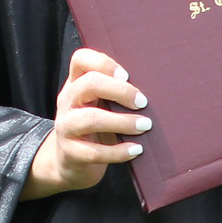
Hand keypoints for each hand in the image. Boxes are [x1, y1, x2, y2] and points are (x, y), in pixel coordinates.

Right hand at [21, 49, 148, 200]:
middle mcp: (67, 102)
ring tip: (145, 126)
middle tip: (143, 102)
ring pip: (91, 119)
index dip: (103, 62)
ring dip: (123, 122)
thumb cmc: (94, 128)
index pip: (80, 59)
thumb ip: (114, 93)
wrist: (69, 163)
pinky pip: (94, 152)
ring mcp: (66, 127)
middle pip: (89, 84)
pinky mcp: (70, 153)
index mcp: (75, 84)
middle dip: (120, 91)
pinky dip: (118, 151)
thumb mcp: (98, 105)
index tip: (126, 75)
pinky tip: (136, 149)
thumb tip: (155, 89)